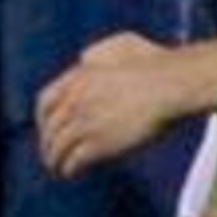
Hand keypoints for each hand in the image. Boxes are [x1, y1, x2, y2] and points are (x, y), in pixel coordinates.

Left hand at [37, 32, 178, 177]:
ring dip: (54, 161)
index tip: (48, 128)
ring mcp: (85, 123)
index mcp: (78, 77)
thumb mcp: (121, 43)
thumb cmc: (157, 63)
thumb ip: (99, 51)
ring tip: (59, 169)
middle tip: (51, 154)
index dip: (43, 120)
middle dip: (47, 144)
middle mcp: (75, 100)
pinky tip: (72, 173)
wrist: (172, 85)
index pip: (45, 102)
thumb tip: (85, 57)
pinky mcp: (99, 144)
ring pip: (57, 148)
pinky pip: (73, 161)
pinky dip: (69, 169)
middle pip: (49, 129)